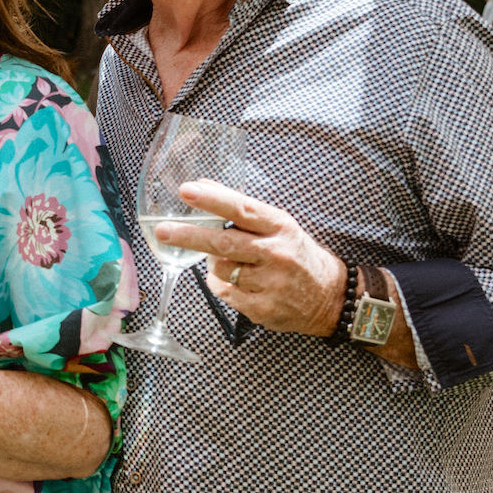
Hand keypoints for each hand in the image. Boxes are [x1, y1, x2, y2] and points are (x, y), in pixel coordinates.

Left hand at [157, 180, 345, 336]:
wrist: (330, 297)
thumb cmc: (296, 255)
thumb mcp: (278, 226)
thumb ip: (242, 209)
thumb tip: (201, 185)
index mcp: (280, 227)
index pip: (241, 209)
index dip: (212, 200)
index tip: (187, 191)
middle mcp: (276, 253)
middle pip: (224, 242)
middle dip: (189, 235)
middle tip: (162, 230)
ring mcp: (270, 283)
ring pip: (220, 268)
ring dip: (214, 264)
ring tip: (233, 262)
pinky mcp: (262, 308)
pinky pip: (224, 292)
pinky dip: (221, 285)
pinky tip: (237, 282)